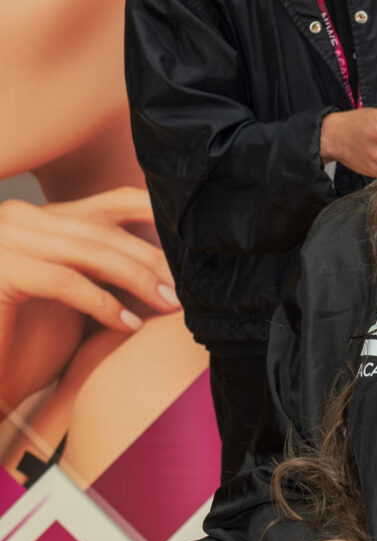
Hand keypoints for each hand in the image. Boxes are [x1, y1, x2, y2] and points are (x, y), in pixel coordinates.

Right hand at [0, 189, 178, 410]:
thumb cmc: (29, 338)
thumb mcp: (79, 290)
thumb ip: (110, 266)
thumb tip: (173, 261)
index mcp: (44, 216)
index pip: (113, 202)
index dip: (157, 216)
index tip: (194, 241)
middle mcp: (21, 218)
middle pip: (106, 231)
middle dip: (153, 259)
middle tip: (187, 287)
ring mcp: (7, 240)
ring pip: (91, 253)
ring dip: (138, 279)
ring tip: (169, 305)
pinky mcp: (2, 270)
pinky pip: (66, 282)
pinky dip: (103, 303)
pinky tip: (129, 324)